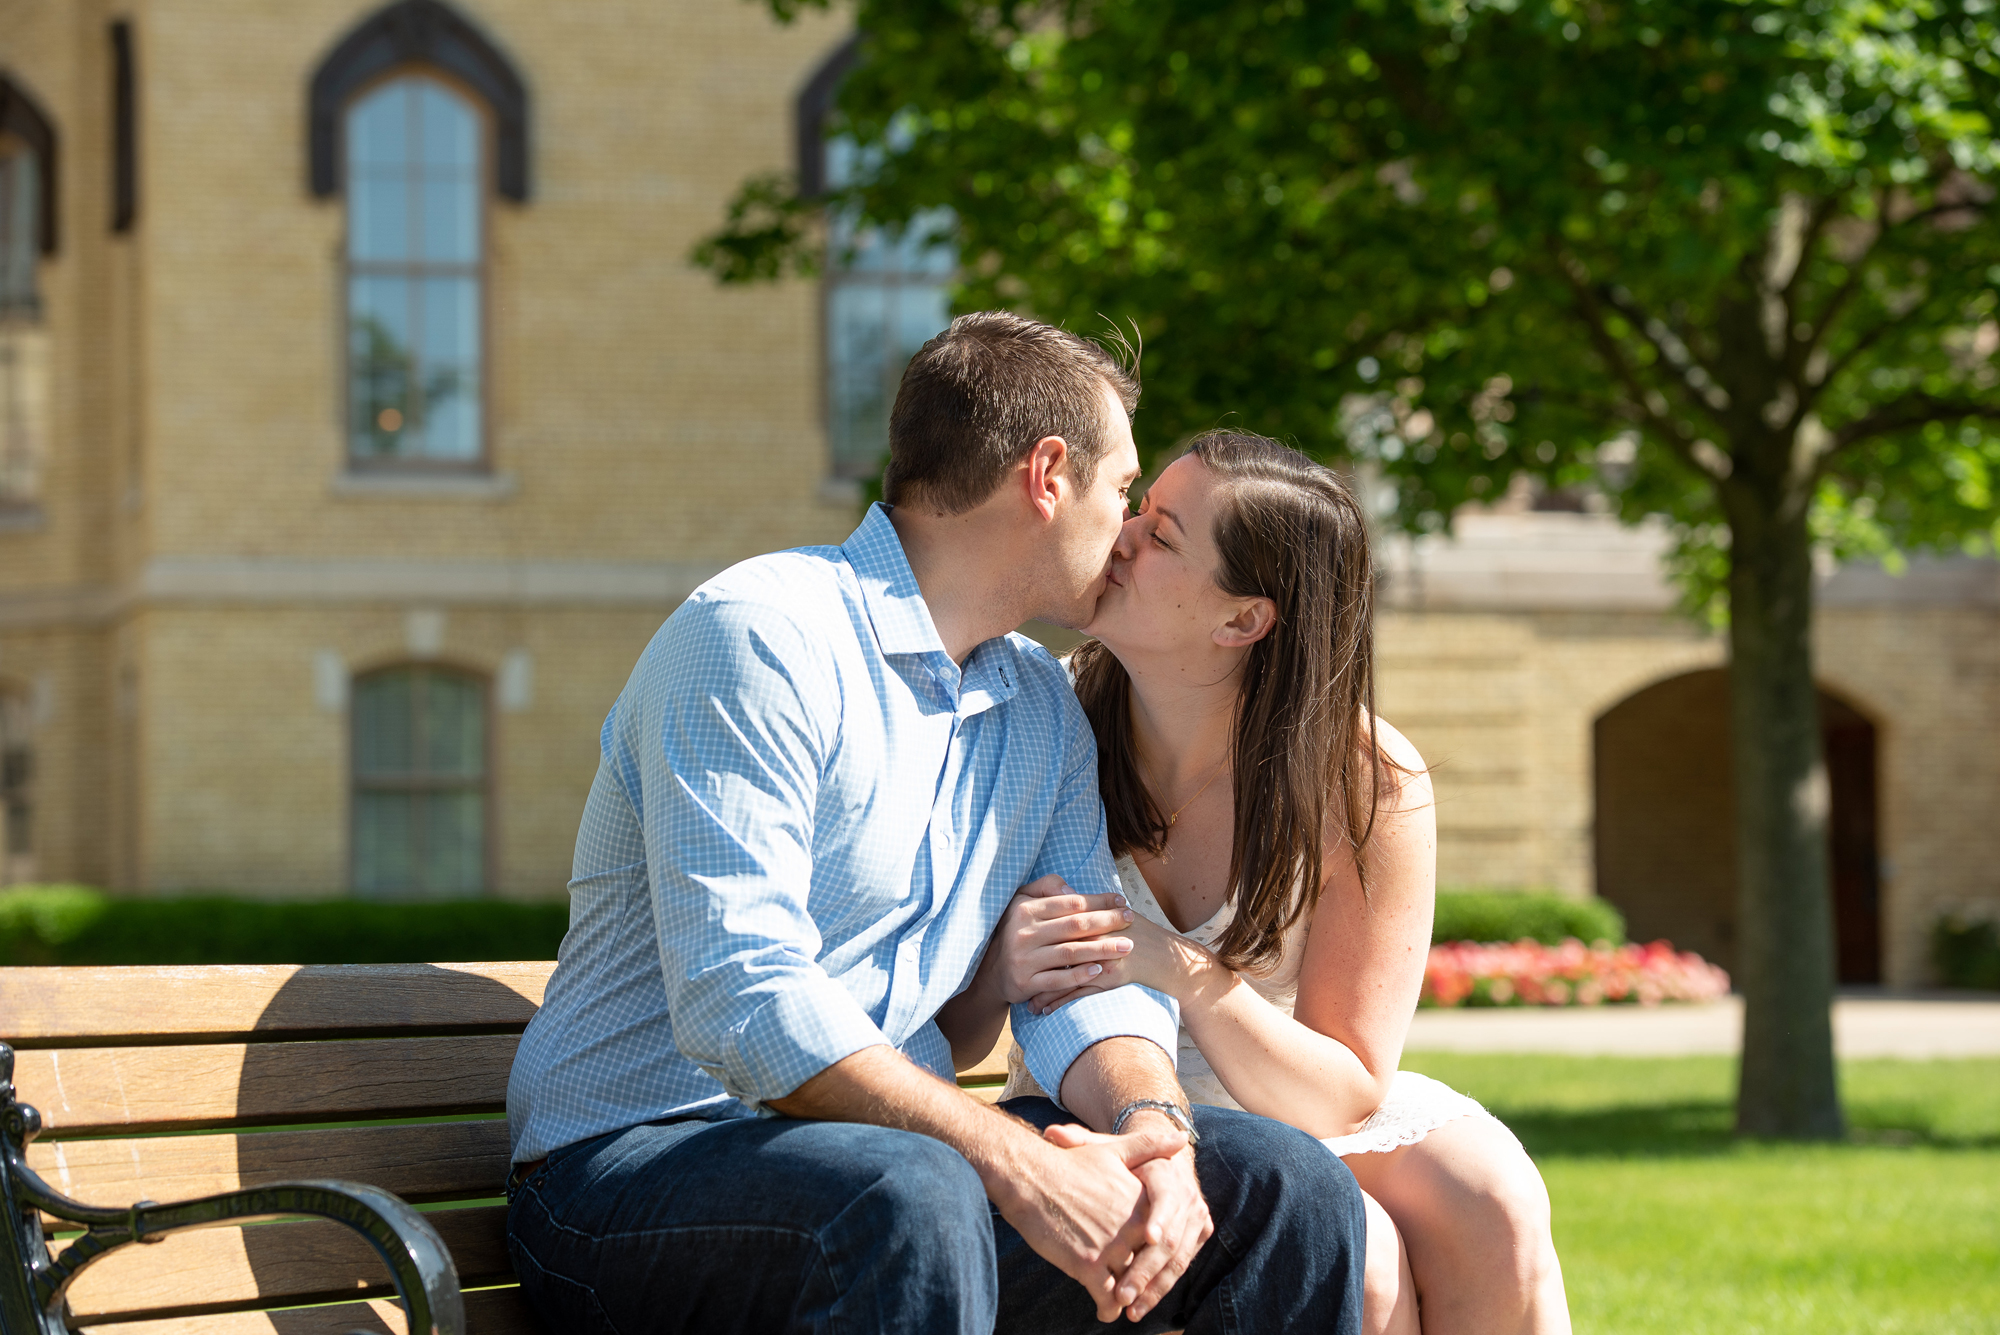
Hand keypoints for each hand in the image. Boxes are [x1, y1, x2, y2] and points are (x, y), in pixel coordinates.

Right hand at [990, 874, 1136, 1003]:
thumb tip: (1073, 890)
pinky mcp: (1026, 983)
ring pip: (1070, 953)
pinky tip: (1100, 970)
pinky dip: (1080, 975)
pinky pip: (1058, 980)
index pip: (1069, 903)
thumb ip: (1047, 886)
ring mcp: (1024, 960)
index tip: (1121, 902)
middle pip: (1074, 926)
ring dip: (1102, 949)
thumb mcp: (1022, 901)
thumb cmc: (1016, 930)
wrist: (991, 971)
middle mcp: (1024, 933)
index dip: (1098, 901)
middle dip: (1107, 922)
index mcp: (1025, 910)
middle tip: (1131, 920)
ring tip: (1127, 946)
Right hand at [995, 1122, 1190, 1321]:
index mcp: (1141, 1200)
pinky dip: (1109, 1308)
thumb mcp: (1112, 1150)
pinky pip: (1109, 1298)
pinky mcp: (1089, 1265)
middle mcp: (1131, 1225)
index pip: (1160, 1235)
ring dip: (1129, 1297)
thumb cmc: (1066, 1164)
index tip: (1150, 1258)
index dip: (1153, 1250)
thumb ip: (1150, 1145)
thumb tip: (1181, 1137)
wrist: (1028, 1177)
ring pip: (1131, 1283)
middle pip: (1147, 1261)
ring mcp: (1111, 1247)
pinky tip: (1105, 1311)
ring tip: (1124, 1303)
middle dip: (1144, 1278)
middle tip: (1139, 1291)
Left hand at [1027, 913, 1212, 1014]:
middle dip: (1033, 963)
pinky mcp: (1109, 979)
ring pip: (1063, 975)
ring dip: (1042, 989)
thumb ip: (1089, 908)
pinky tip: (1044, 1009)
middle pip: (1056, 950)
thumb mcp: (1116, 915)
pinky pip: (1078, 993)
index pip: (1059, 924)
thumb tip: (1062, 898)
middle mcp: (1096, 937)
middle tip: (1010, 972)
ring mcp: (1103, 958)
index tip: (1014, 943)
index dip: (1036, 933)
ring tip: (1026, 1000)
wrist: (1168, 958)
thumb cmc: (1141, 935)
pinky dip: (1059, 1002)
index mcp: (1095, 919)